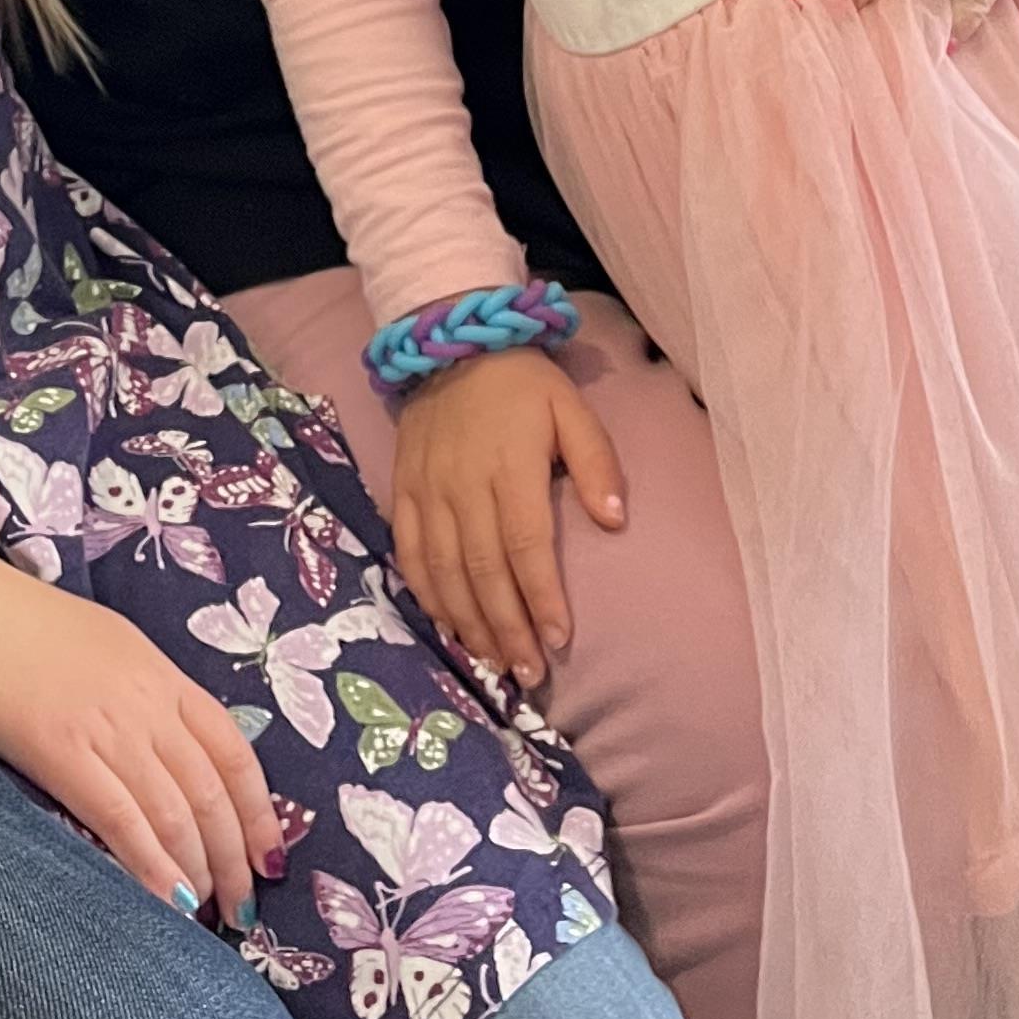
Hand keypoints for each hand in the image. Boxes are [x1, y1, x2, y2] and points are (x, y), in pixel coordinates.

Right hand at [0, 560, 284, 922]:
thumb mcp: (107, 644)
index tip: (270, 859)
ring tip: (207, 918)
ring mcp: (106, 726)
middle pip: (211, 792)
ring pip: (174, 813)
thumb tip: (170, 748)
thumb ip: (144, 692)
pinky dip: (151, 867)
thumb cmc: (22, 621)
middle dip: (234, 858)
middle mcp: (147, 701)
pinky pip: (121, 819)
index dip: (259, 812)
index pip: (234, 752)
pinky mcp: (60, 751)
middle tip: (242, 908)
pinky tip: (167, 904)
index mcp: (162, 673)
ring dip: (198, 873)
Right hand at [386, 348, 625, 693]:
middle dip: (506, 628)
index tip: (559, 640)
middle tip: (528, 674)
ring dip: (467, 622)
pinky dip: (426, 594)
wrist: (452, 345)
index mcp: (509, 466)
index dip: (541, 596)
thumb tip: (615, 521)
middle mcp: (462, 485)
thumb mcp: (571, 408)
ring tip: (493, 663)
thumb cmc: (522, 384)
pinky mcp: (402, 490)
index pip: (525, 544)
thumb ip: (595, 463)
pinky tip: (447, 626)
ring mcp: (426, 489)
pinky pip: (408, 552)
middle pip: (482, 569)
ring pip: (443, 570)